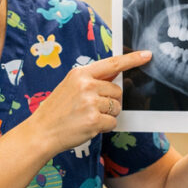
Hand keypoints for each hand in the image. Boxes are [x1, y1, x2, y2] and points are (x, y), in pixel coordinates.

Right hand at [26, 51, 152, 153]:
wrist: (41, 132)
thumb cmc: (56, 111)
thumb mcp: (69, 87)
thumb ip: (91, 81)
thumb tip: (115, 78)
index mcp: (80, 73)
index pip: (112, 63)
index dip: (132, 60)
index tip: (147, 55)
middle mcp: (86, 84)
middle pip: (117, 90)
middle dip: (111, 101)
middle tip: (91, 109)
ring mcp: (90, 102)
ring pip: (116, 107)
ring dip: (107, 115)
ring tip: (87, 118)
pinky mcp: (94, 119)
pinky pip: (112, 122)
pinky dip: (104, 127)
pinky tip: (89, 127)